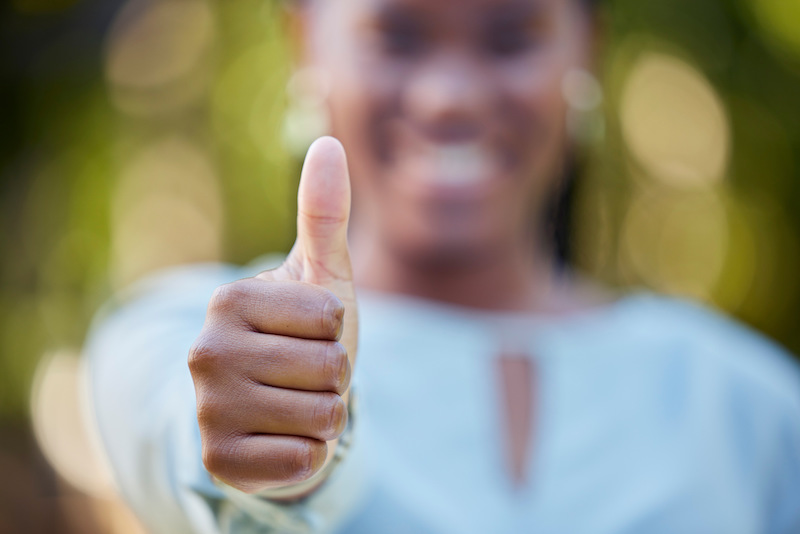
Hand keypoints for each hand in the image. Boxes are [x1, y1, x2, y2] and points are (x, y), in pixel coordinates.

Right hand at [189, 137, 357, 494]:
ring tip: (296, 404)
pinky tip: (283, 439)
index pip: (330, 319)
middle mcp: (205, 352)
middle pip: (330, 368)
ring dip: (325, 415)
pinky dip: (308, 454)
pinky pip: (301, 461)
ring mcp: (206, 410)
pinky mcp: (217, 461)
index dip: (336, 331)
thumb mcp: (323, 275)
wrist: (279, 404)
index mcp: (230, 300)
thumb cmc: (308, 335)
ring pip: (322, 417)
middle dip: (334, 376)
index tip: (310, 334)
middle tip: (304, 374)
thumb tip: (327, 141)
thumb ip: (324, 212)